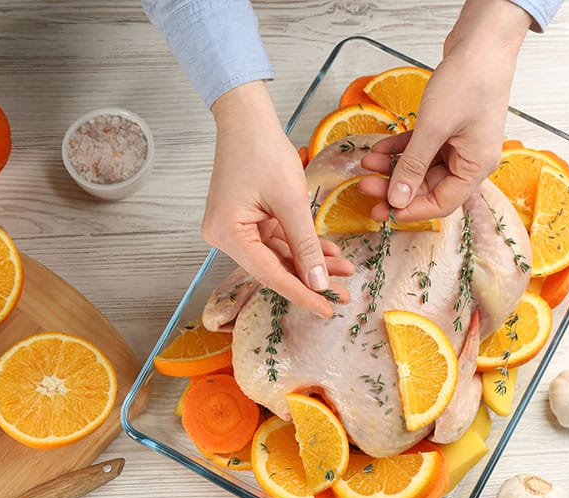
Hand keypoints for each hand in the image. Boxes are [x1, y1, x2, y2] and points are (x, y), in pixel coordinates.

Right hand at [203, 81, 353, 317]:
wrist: (247, 118)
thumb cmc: (263, 150)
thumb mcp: (291, 200)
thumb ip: (305, 244)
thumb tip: (319, 282)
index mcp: (227, 234)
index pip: (270, 274)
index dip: (302, 294)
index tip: (328, 309)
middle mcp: (224, 237)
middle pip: (274, 268)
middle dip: (311, 279)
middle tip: (344, 295)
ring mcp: (234, 229)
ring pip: (279, 255)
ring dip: (312, 262)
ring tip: (344, 272)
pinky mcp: (245, 220)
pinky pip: (277, 240)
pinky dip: (302, 245)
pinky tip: (329, 253)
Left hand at [359, 0, 532, 221]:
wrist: (481, 42)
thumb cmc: (467, 82)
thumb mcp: (434, 128)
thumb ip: (413, 166)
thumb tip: (397, 200)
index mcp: (475, 167)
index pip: (442, 203)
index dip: (412, 210)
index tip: (384, 211)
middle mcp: (469, 159)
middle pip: (428, 186)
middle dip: (395, 186)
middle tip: (365, 187)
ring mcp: (459, 143)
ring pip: (421, 166)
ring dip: (393, 166)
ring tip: (365, 165)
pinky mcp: (448, 127)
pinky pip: (420, 147)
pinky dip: (399, 148)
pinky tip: (377, 149)